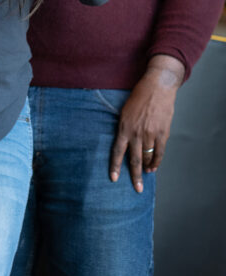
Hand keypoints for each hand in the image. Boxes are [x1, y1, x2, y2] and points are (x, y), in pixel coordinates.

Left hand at [109, 55, 183, 191]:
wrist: (157, 87)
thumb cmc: (139, 97)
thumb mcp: (125, 111)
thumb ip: (125, 128)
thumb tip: (125, 143)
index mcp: (123, 127)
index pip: (117, 151)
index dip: (115, 166)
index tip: (114, 179)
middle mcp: (136, 133)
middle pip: (134, 159)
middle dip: (134, 175)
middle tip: (137, 188)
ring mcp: (150, 134)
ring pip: (147, 157)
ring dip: (146, 167)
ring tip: (145, 174)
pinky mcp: (162, 133)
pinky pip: (159, 152)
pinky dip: (157, 161)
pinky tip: (154, 168)